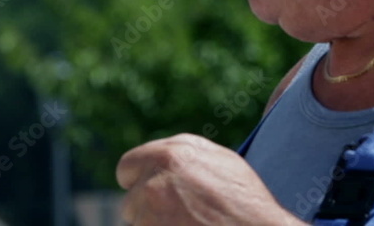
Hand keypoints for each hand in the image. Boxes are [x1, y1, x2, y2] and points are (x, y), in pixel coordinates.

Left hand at [116, 133, 303, 225]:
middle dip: (146, 210)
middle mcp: (157, 179)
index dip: (139, 181)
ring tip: (188, 225)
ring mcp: (152, 212)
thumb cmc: (246, 202)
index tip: (149, 192)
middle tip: (175, 217)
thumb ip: (184, 154)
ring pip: (138, 224)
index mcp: (172, 154)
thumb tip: (159, 158)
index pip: (128, 167)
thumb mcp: (221, 161)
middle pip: (131, 200)